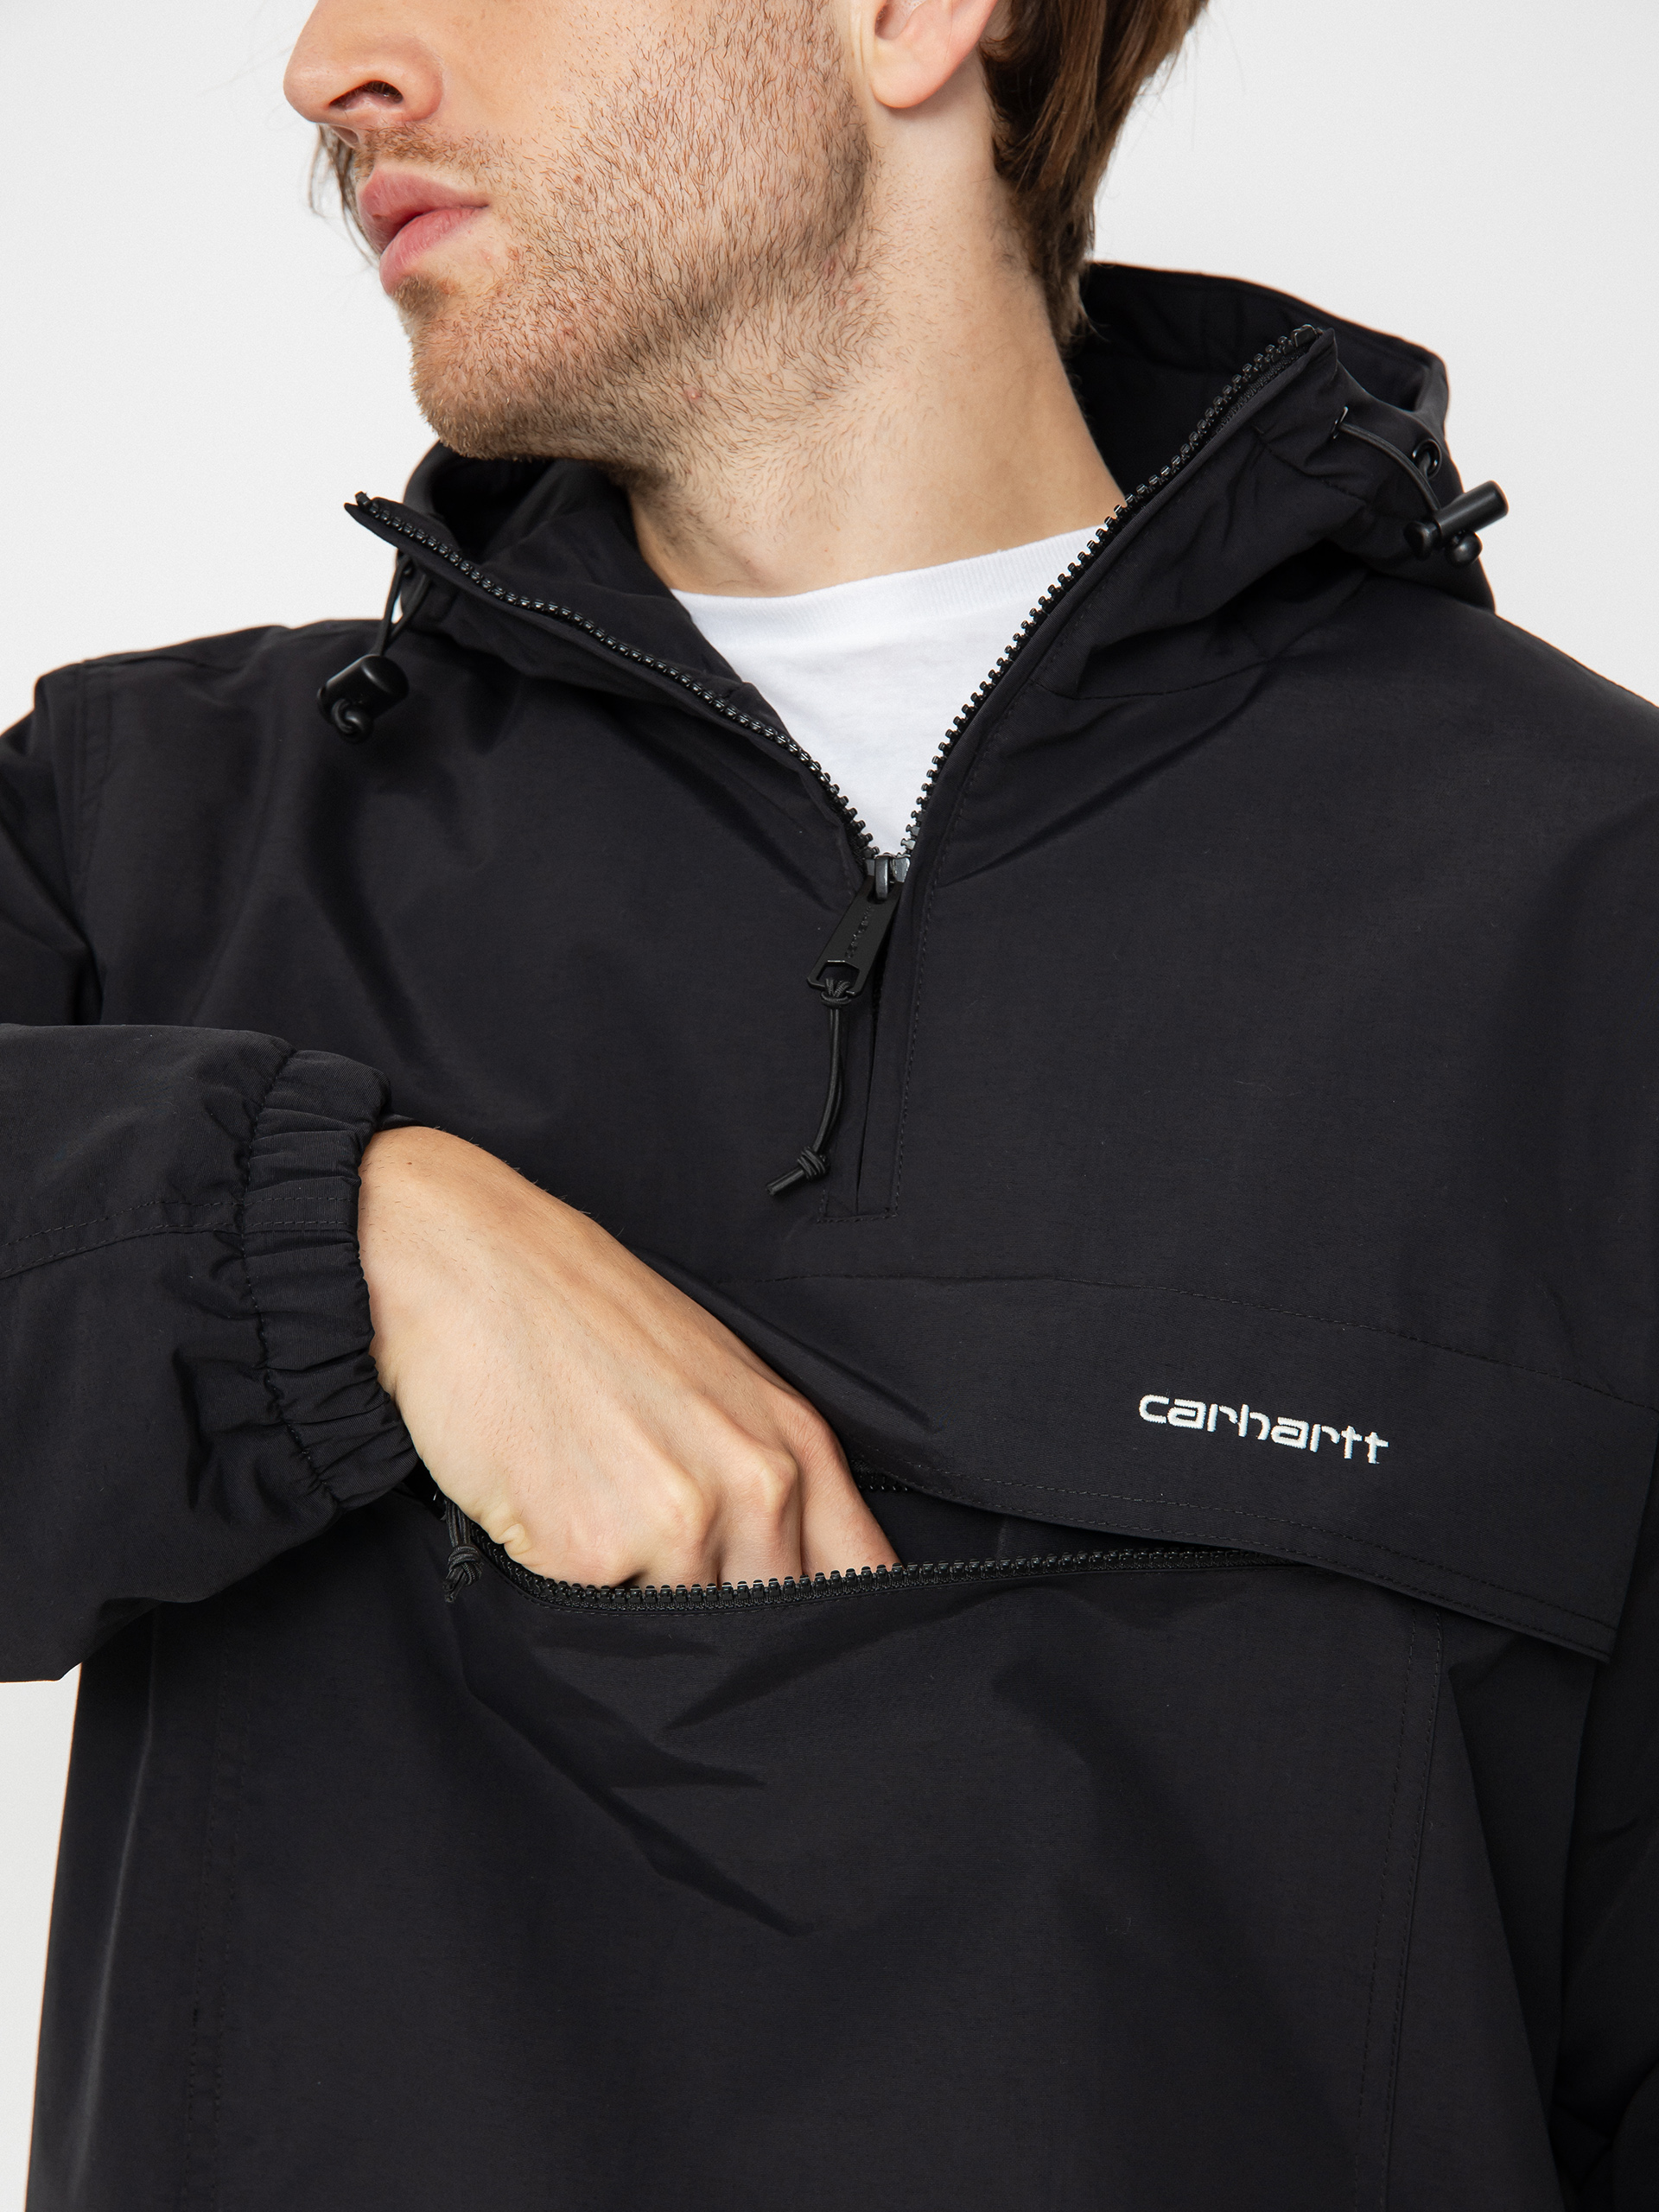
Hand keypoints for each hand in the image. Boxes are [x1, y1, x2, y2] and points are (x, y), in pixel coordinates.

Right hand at [356, 1127, 898, 1587]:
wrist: (471, 1264)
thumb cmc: (584, 1317)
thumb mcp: (717, 1382)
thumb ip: (772, 1476)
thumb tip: (793, 1583)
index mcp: (796, 1441)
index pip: (862, 1577)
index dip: (837, 1633)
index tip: (803, 1650)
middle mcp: (758, 1482)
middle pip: (769, 1624)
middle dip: (719, 1631)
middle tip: (648, 1573)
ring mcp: (679, 1517)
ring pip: (682, 1639)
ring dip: (632, 1614)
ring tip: (585, 1521)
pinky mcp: (591, 1550)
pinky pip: (592, 1626)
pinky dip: (560, 1593)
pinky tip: (539, 1515)